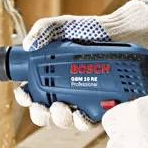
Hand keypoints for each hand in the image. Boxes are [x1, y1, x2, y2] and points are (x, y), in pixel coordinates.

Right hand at [15, 0, 147, 130]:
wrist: (122, 33)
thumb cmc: (91, 29)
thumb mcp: (62, 26)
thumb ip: (43, 30)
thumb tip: (28, 45)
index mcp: (52, 75)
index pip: (32, 92)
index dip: (25, 97)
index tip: (25, 93)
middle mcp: (65, 91)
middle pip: (46, 114)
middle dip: (41, 115)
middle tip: (44, 107)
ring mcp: (83, 100)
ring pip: (66, 121)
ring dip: (61, 120)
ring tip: (64, 108)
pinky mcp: (102, 106)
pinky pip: (90, 122)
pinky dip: (83, 121)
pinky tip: (82, 114)